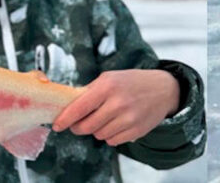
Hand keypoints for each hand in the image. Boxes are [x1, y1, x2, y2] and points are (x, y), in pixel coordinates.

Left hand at [51, 69, 179, 146]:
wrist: (163, 89)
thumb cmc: (132, 82)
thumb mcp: (110, 78)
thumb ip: (89, 92)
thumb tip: (66, 106)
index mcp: (108, 86)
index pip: (79, 108)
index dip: (65, 119)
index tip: (57, 125)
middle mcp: (118, 103)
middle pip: (86, 127)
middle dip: (79, 127)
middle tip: (79, 123)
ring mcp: (129, 118)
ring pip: (99, 135)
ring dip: (97, 130)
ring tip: (105, 118)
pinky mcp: (136, 131)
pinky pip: (112, 141)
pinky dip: (110, 135)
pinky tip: (117, 123)